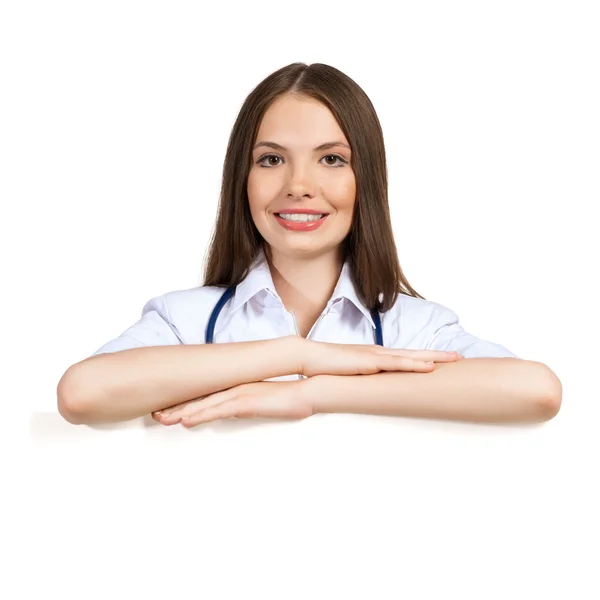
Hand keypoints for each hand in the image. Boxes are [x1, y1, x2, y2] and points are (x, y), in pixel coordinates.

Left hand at [152, 379, 312, 427]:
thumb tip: (234, 410)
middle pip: (199, 397)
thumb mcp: (262, 402)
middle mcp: (234, 387)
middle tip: (155, 413)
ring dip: (181, 412)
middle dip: (175, 406)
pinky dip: (200, 414)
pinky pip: (218, 409)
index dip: (185, 402)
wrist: (307, 392)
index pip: (206, 395)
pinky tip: (185, 421)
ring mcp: (239, 393)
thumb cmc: (288, 399)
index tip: (167, 408)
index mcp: (236, 387)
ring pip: (203, 403)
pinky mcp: (246, 401)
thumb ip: (246, 404)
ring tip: (161, 418)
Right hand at [300, 339, 463, 377]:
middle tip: (459, 357)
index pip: (406, 356)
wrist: (311, 357)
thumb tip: (371, 389)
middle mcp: (380, 353)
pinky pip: (398, 363)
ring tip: (453, 358)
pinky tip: (429, 366)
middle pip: (415, 353)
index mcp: (376, 356)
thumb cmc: (328, 366)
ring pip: (411, 356)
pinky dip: (415, 364)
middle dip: (438, 354)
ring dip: (434, 357)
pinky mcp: (371, 362)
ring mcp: (376, 356)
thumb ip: (363, 379)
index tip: (443, 360)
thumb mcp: (350, 374)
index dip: (425, 357)